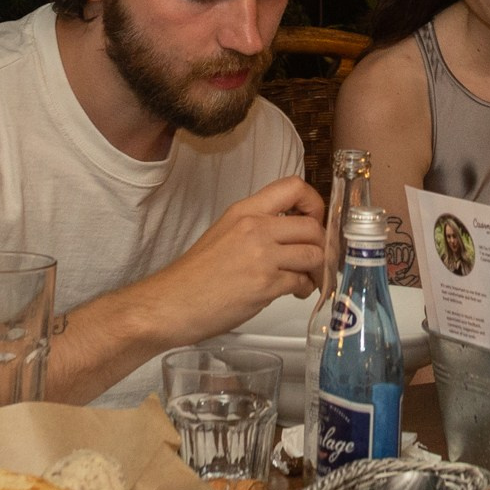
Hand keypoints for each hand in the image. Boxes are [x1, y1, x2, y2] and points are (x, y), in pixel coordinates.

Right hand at [133, 176, 327, 344]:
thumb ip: (257, 227)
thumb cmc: (193, 276)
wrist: (168, 304)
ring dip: (317, 269)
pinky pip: (302, 281)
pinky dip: (305, 288)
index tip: (315, 219)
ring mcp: (261, 256)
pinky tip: (295, 292)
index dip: (314, 202)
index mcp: (244, 211)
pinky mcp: (265, 284)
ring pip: (313, 254)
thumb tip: (291, 233)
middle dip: (321, 245)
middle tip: (316, 258)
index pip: (294, 186)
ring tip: (306, 279)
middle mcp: (255, 228)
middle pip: (312, 225)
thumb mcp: (224, 233)